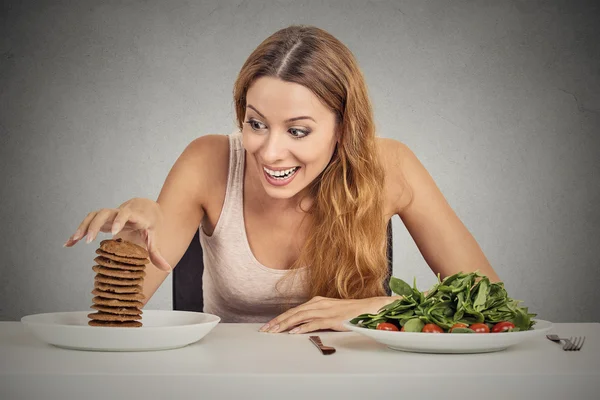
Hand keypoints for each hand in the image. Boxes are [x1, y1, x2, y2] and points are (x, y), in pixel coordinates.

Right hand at [63, 197, 171, 270]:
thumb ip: (157, 253)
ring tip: (74, 240)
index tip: (112, 232)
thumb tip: (167, 269)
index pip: (126, 215)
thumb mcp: (154, 237)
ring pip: (94, 215)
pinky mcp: (102, 219)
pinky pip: (88, 222)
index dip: (119, 221)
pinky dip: (78, 231)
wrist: (146, 207)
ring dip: (83, 227)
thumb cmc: (150, 224)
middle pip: (105, 213)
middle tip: (88, 240)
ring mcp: (110, 215)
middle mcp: (120, 212)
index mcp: (134, 216)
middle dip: (95, 225)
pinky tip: (68, 243)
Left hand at [259, 296, 391, 333]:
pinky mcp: (332, 319)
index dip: (280, 318)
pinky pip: (314, 323)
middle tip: (265, 330)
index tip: (269, 325)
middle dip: (278, 322)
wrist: (367, 308)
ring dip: (285, 325)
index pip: (294, 310)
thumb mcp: (329, 311)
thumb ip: (316, 316)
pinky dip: (302, 328)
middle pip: (293, 313)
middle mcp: (318, 304)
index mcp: (316, 301)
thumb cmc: (349, 312)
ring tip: (274, 331)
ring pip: (300, 317)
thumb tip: (302, 325)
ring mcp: (325, 311)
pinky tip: (294, 332)